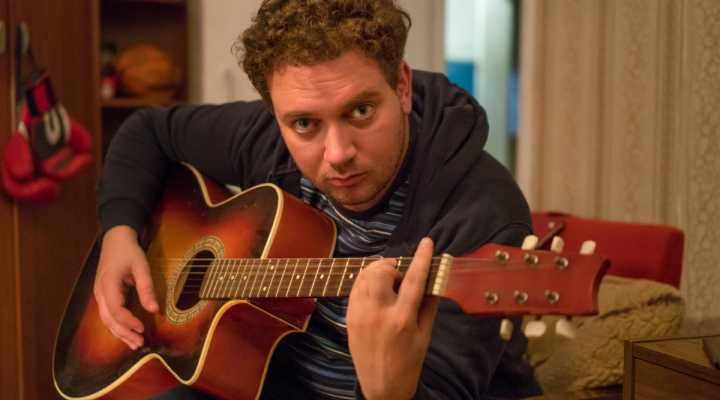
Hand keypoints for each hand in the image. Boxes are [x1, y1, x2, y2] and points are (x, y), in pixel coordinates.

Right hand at [93, 225, 158, 349]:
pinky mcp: (103, 295)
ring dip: (120, 333)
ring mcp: (99, 294)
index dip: (128, 321)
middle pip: (108, 319)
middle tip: (140, 343)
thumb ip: (147, 288)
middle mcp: (100, 292)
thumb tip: (155, 310)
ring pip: (106, 319)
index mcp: (108, 283)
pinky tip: (127, 333)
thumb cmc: (129, 251)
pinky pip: (107, 314)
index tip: (142, 328)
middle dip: (123, 333)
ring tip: (135, 344)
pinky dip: (117, 326)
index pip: (115, 309)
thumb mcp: (141, 267)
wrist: (115, 239)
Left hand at [347, 237, 438, 399]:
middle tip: (402, 277)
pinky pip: (355, 287)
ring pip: (364, 276)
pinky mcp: (349, 317)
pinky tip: (376, 291)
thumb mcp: (425, 336)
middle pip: (381, 272)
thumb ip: (429, 305)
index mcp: (402, 320)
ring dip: (379, 272)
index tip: (427, 243)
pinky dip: (366, 282)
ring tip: (390, 283)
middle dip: (393, 266)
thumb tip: (433, 280)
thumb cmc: (408, 363)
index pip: (414, 280)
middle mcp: (378, 314)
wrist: (381, 388)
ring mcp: (360, 314)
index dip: (422, 258)